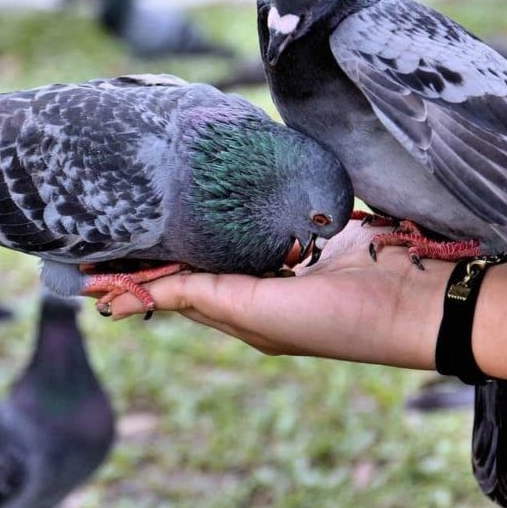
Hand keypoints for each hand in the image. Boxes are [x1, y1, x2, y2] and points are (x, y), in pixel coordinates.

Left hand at [108, 221, 455, 369]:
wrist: (415, 304)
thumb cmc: (339, 322)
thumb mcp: (262, 314)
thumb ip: (208, 296)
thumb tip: (152, 288)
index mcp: (244, 315)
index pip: (178, 292)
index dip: (137, 282)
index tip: (91, 273)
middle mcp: (260, 288)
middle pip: (196, 263)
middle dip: (156, 251)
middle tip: (112, 228)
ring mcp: (287, 258)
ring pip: (224, 237)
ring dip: (190, 225)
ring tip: (152, 201)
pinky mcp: (312, 231)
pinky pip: (263, 216)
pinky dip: (235, 206)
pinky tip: (218, 186)